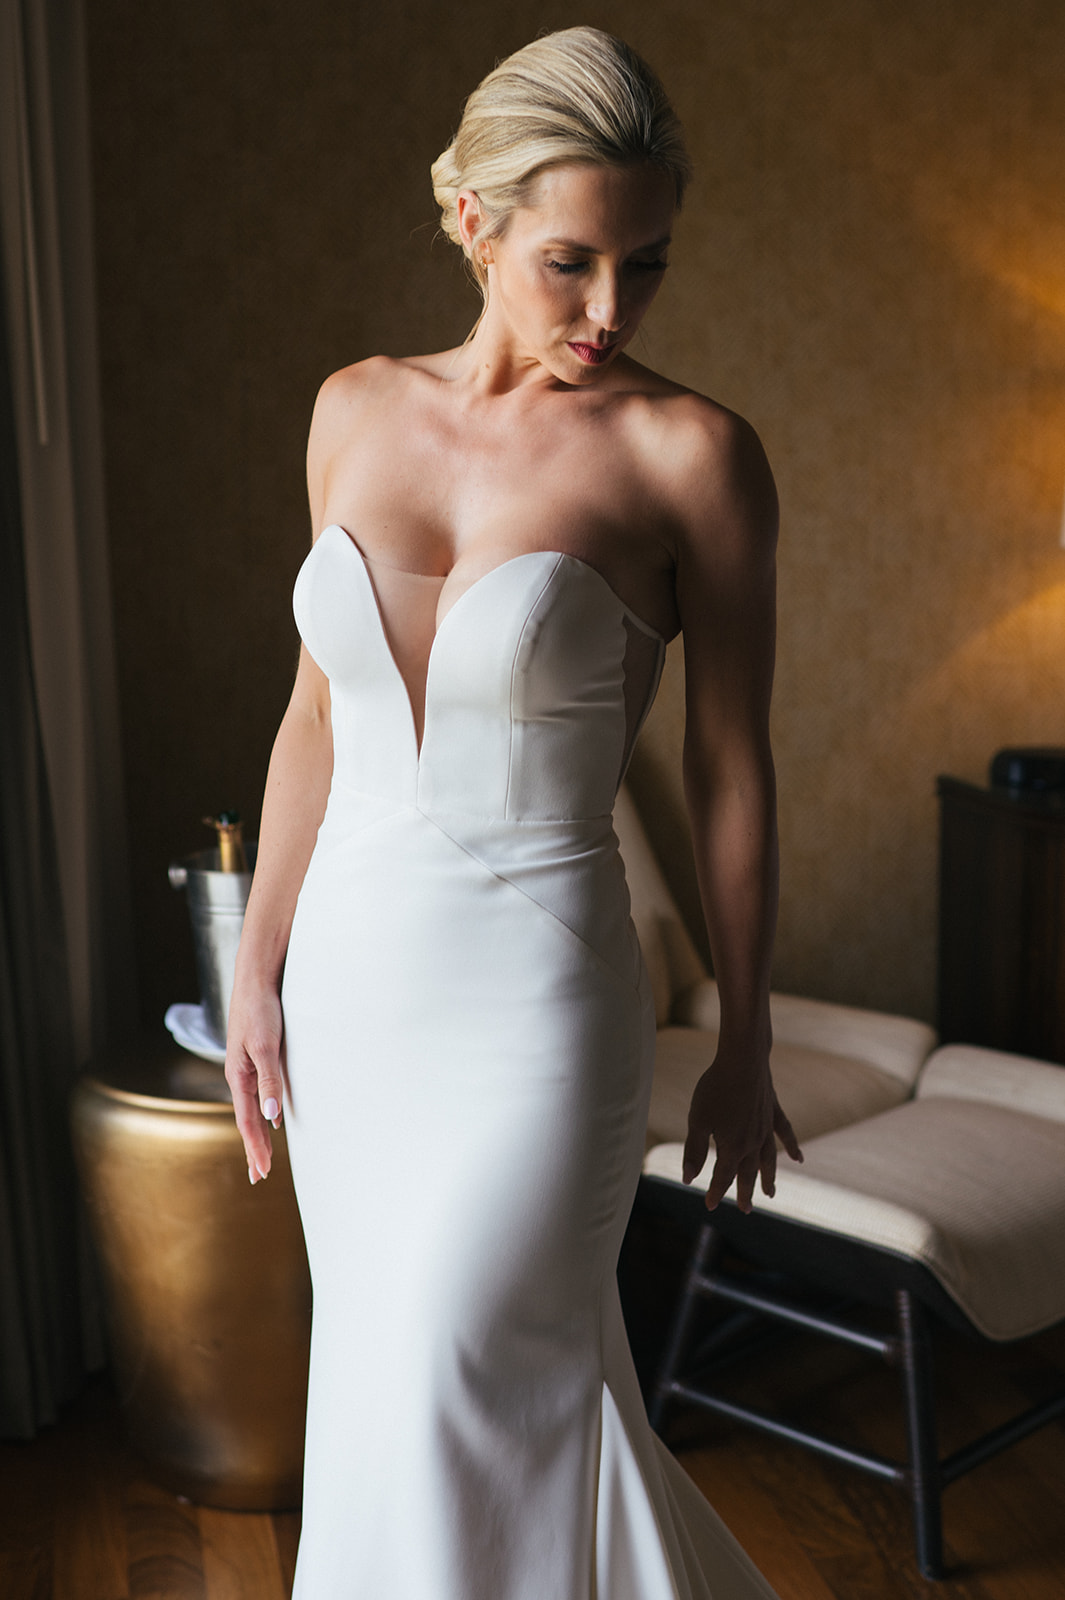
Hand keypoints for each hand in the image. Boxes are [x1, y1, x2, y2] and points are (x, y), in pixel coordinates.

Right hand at [224, 982, 284, 1184]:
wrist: (255, 979)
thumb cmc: (260, 1010)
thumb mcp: (267, 1046)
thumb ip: (270, 1080)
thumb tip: (271, 1116)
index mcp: (238, 1077)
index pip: (247, 1122)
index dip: (254, 1148)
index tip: (260, 1173)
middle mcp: (240, 1076)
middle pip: (247, 1120)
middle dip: (252, 1148)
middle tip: (258, 1176)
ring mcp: (246, 1067)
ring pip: (252, 1108)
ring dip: (257, 1133)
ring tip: (262, 1155)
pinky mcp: (255, 1057)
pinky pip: (258, 1093)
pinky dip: (263, 1112)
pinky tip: (272, 1118)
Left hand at [681, 1039, 800, 1212]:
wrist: (743, 1060)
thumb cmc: (715, 1088)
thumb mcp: (698, 1120)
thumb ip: (693, 1151)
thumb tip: (688, 1179)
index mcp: (732, 1147)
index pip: (723, 1176)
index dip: (716, 1192)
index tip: (709, 1206)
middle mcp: (753, 1142)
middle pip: (748, 1173)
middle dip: (746, 1192)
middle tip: (746, 1209)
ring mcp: (766, 1128)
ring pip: (768, 1159)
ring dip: (769, 1177)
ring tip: (770, 1193)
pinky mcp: (773, 1112)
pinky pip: (785, 1134)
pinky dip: (792, 1147)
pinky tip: (798, 1159)